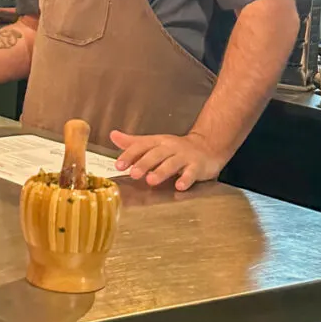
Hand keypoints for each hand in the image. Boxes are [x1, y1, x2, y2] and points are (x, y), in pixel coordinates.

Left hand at [111, 130, 225, 191]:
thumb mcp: (154, 143)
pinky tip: (179, 186)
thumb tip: (113, 135)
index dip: (129, 155)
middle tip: (133, 173)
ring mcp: (184, 156)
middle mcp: (170, 148)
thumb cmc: (176, 148)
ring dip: (161, 172)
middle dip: (144, 163)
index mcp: (158, 142)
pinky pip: (192, 173)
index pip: (141, 146)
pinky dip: (186, 179)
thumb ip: (133, 143)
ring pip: (172, 163)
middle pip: (156, 154)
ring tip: (151, 180)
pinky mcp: (198, 166)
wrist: (207, 147)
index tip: (119, 165)